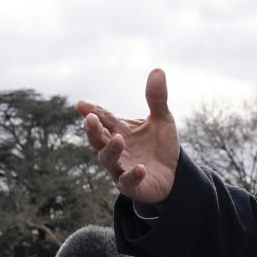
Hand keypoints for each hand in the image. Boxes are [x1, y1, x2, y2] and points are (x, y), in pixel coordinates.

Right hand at [76, 68, 179, 204]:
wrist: (174, 174)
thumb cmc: (161, 145)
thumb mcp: (162, 119)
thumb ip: (157, 98)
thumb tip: (158, 70)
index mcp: (119, 130)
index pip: (103, 118)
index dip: (92, 111)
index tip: (81, 104)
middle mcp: (116, 148)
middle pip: (98, 139)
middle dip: (92, 130)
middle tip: (90, 118)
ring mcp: (121, 168)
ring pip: (107, 160)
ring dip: (111, 150)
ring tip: (118, 139)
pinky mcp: (133, 186)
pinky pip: (127, 182)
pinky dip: (132, 175)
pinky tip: (139, 168)